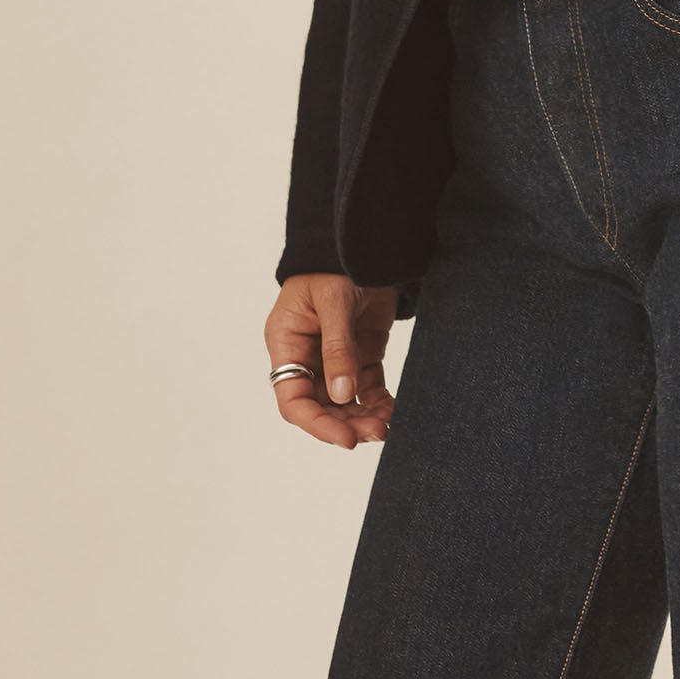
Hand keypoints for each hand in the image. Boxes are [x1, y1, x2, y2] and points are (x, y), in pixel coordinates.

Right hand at [265, 273, 398, 448]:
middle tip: (375, 433)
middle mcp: (307, 356)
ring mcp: (334, 357)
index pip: (293, 397)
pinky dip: (378, 403)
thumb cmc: (337, 262)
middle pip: (320, 405)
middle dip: (346, 423)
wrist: (368, 240)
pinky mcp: (361, 353)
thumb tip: (342, 396)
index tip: (344, 438)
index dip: (316, 423)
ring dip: (363, 417)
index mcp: (287, 343)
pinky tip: (392, 412)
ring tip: (387, 427)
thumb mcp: (335, 302)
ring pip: (345, 402)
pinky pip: (366, 388)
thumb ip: (338, 348)